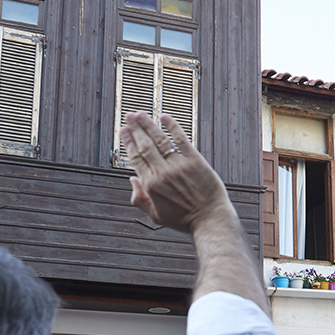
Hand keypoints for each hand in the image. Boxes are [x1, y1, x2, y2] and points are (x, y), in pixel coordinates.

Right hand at [120, 112, 230, 233]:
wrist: (210, 219)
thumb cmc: (185, 220)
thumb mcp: (156, 216)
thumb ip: (140, 200)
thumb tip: (132, 182)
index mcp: (151, 185)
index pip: (135, 158)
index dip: (128, 142)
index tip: (124, 132)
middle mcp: (163, 172)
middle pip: (145, 145)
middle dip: (135, 129)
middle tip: (129, 117)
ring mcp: (179, 165)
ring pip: (160, 140)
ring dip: (149, 125)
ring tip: (141, 115)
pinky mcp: (194, 160)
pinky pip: (181, 139)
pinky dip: (172, 127)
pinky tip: (165, 118)